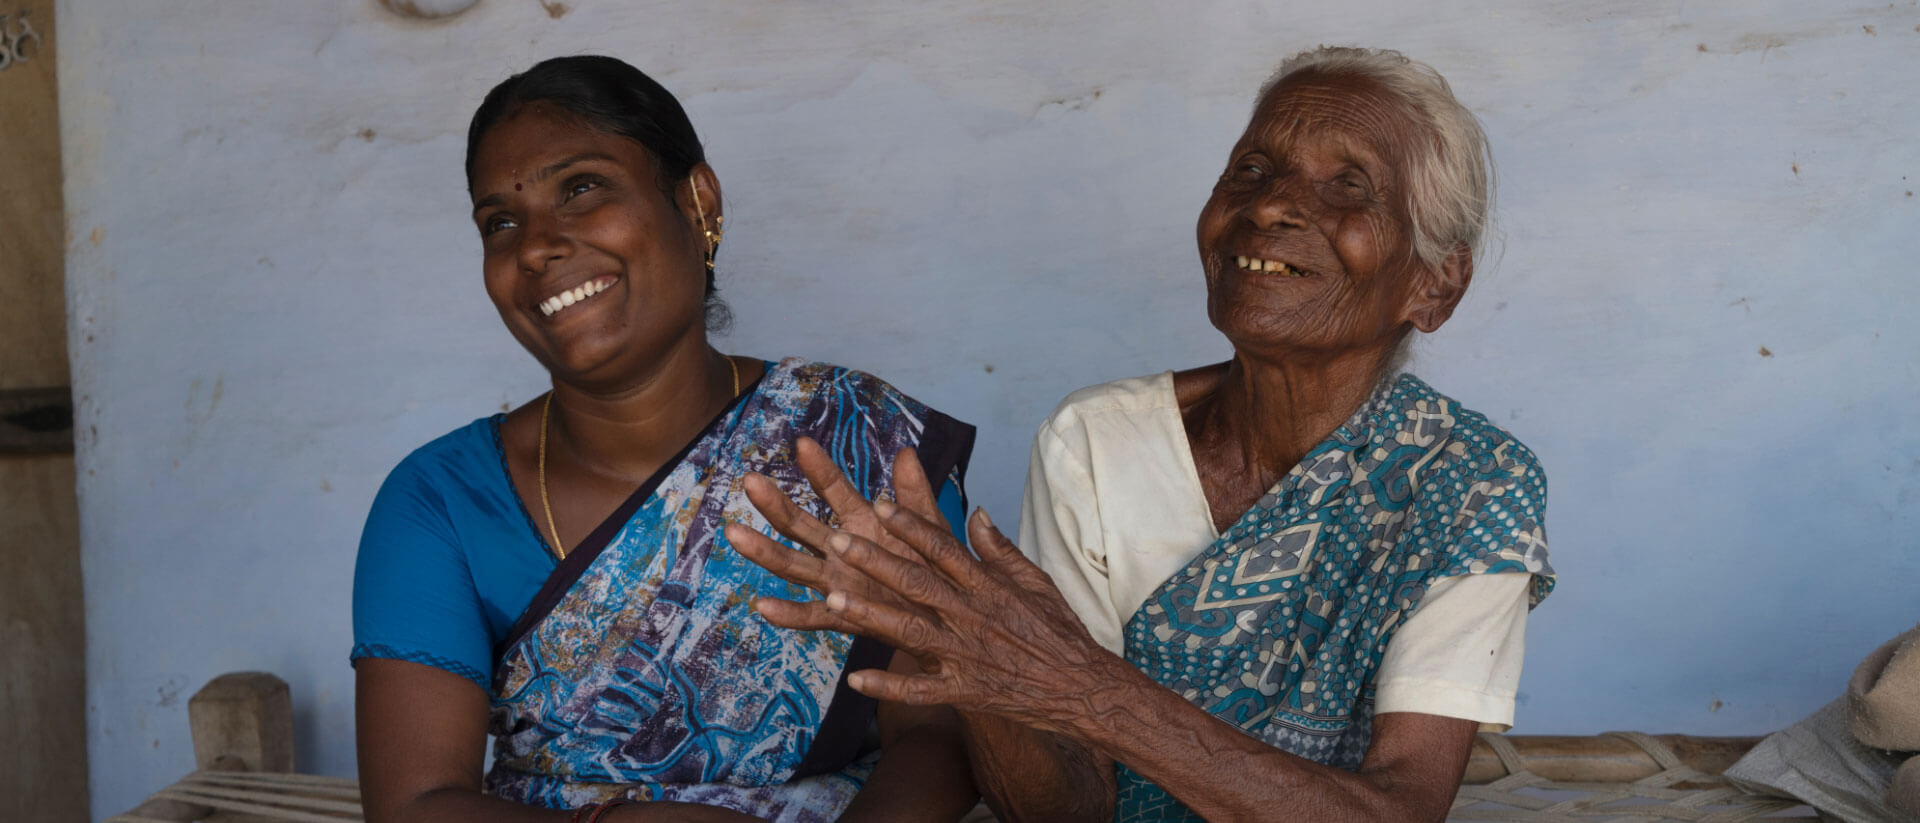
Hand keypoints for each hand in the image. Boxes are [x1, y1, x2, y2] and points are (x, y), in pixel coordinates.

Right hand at [726, 437, 950, 642]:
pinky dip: (788, 613)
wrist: (946, 615)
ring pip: (794, 565)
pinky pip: (811, 616)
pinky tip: (762, 606)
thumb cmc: (934, 567)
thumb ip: (915, 495)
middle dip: (776, 504)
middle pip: (800, 524)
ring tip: (735, 533)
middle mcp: (841, 549)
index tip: (803, 443)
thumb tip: (906, 452)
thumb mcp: (928, 529)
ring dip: (763, 551)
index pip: (835, 491)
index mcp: (862, 523)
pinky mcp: (844, 615)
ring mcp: (838, 582)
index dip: (820, 469)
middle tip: (750, 480)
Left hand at [731, 443, 1124, 736]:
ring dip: (870, 615)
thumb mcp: (1037, 583)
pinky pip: (920, 690)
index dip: (910, 525)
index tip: (879, 504)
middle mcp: (973, 617)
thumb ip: (1001, 550)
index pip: (943, 548)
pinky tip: (855, 681)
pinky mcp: (965, 692)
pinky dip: (889, 686)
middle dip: (875, 561)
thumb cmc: (1062, 633)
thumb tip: (975, 513)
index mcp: (989, 587)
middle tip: (837, 539)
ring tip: (832, 599)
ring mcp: (966, 656)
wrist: (1085, 689)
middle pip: (917, 583)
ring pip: (910, 631)